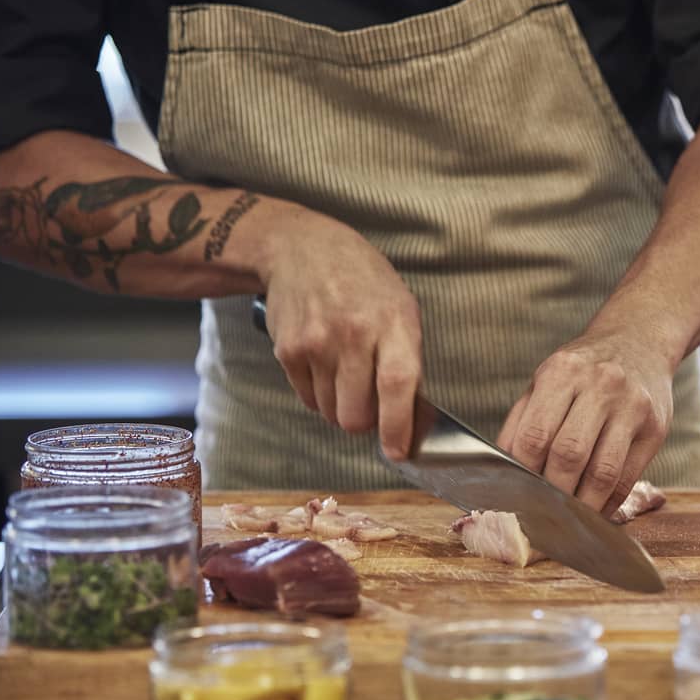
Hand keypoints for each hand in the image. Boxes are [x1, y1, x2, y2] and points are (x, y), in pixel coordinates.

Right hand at [254, 202, 422, 459]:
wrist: (301, 249)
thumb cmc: (363, 282)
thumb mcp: (400, 307)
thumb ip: (407, 358)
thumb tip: (412, 418)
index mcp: (394, 322)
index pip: (397, 385)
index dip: (397, 426)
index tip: (399, 451)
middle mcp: (354, 333)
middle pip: (356, 414)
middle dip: (365, 421)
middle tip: (369, 402)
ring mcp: (317, 342)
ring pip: (331, 412)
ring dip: (340, 406)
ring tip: (345, 371)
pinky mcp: (288, 350)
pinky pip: (307, 398)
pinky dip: (318, 393)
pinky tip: (324, 362)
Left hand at [498, 330, 675, 515]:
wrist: (638, 342)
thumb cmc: (583, 370)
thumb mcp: (547, 379)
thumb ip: (523, 421)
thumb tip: (503, 473)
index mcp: (562, 371)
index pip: (534, 436)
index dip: (522, 474)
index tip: (514, 498)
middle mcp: (600, 385)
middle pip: (568, 455)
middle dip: (551, 493)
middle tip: (540, 514)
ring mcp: (632, 406)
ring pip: (602, 472)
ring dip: (582, 505)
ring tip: (567, 518)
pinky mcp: (655, 428)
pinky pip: (628, 477)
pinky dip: (609, 502)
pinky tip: (595, 510)